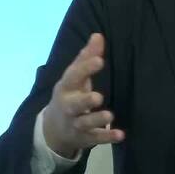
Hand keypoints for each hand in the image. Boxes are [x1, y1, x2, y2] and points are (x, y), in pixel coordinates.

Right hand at [42, 33, 124, 157]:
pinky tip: (120, 135)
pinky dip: (107, 137)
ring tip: (109, 115)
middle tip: (98, 97)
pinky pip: (96, 138)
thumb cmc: (70, 95)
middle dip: (84, 101)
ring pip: (84, 123)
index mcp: (66, 88)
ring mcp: (75, 123)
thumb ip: (86, 57)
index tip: (99, 60)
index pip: (73, 77)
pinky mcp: (85, 138)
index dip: (85, 68)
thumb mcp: (75, 77)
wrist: (54, 128)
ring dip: (97, 119)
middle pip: (74, 104)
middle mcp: (68, 106)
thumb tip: (98, 35)